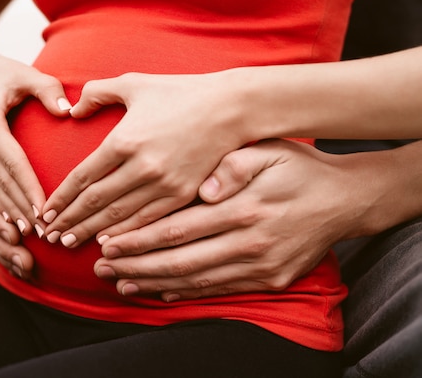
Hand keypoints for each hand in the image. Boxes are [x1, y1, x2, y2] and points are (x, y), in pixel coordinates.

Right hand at [0, 48, 71, 236]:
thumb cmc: (7, 73)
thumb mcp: (28, 74)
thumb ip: (48, 90)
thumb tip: (67, 111)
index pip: (11, 160)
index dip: (27, 186)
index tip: (44, 208)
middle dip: (20, 210)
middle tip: (43, 233)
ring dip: (9, 216)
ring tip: (31, 239)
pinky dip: (0, 210)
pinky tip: (16, 230)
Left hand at [43, 72, 247, 246]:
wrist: (230, 107)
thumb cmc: (180, 92)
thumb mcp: (134, 83)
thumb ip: (97, 93)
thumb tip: (72, 111)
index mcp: (125, 139)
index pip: (82, 177)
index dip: (60, 198)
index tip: (45, 212)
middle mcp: (141, 166)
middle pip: (95, 202)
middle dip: (69, 221)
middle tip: (49, 235)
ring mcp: (164, 183)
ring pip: (118, 216)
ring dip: (91, 231)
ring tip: (69, 242)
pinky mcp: (183, 194)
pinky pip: (147, 220)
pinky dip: (125, 233)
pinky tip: (109, 242)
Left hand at [93, 140, 372, 299]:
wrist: (344, 200)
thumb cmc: (300, 169)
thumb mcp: (269, 153)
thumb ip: (233, 167)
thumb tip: (203, 188)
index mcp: (243, 208)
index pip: (177, 229)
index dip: (139, 239)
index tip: (107, 243)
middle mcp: (249, 242)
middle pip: (179, 261)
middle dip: (136, 265)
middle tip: (101, 268)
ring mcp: (260, 265)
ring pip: (196, 280)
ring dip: (155, 283)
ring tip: (121, 282)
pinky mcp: (269, 279)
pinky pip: (220, 291)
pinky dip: (187, 293)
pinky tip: (161, 292)